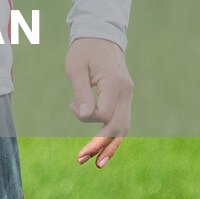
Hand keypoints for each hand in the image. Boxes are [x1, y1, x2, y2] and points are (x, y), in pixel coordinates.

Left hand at [65, 36, 132, 167]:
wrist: (100, 35)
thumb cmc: (84, 50)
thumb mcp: (75, 68)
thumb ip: (80, 92)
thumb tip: (83, 115)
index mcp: (115, 83)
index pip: (104, 112)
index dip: (86, 116)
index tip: (71, 106)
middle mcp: (126, 91)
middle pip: (119, 126)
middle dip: (101, 145)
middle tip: (82, 160)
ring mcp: (128, 95)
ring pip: (123, 127)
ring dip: (110, 146)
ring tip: (96, 163)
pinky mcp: (124, 97)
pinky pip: (121, 120)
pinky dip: (112, 135)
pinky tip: (101, 149)